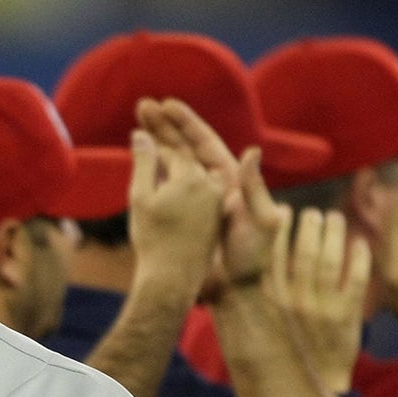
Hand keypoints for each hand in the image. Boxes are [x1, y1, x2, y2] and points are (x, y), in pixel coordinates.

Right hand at [138, 98, 287, 298]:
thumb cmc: (251, 261)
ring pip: (173, 164)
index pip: (205, 143)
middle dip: (164, 126)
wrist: (234, 291)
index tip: (166, 104)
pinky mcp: (184, 216)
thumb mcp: (261, 223)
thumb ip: (255, 189)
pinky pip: (166, 186)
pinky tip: (138, 162)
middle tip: (141, 106)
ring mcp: (196, 200)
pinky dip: (152, 171)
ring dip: (155, 144)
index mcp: (231, 181)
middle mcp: (213, 185)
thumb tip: (251, 151)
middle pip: (185, 147)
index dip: (185, 123)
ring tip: (135, 127)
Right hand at [269, 208, 371, 391]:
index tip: (284, 211)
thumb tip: (252, 255)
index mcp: (274, 300)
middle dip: (310, 226)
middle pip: (304, 253)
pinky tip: (359, 242)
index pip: (274, 256)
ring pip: (329, 261)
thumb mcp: (270, 317)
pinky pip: (356, 280)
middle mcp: (296, 302)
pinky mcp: (347, 316)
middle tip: (314, 213)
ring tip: (335, 218)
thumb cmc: (292, 342)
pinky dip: (359, 258)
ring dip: (334, 234)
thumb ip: (264, 289)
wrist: (318, 378)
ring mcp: (322, 308)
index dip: (280, 230)